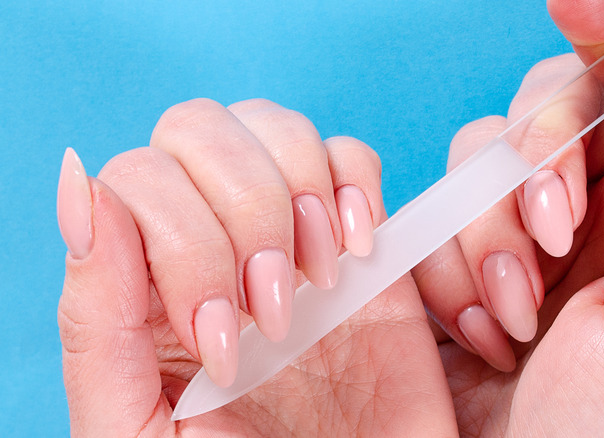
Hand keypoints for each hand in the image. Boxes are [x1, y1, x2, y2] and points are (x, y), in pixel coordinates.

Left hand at [57, 99, 456, 435]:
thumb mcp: (140, 427)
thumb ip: (96, 320)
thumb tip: (78, 187)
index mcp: (143, 285)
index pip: (134, 179)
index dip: (181, 243)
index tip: (221, 339)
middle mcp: (210, 244)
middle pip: (197, 130)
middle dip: (244, 213)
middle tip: (273, 314)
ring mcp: (287, 233)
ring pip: (271, 126)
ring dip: (298, 197)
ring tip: (317, 283)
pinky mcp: (356, 239)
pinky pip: (351, 157)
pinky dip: (355, 188)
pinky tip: (354, 255)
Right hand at [414, 0, 603, 434]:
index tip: (574, 1)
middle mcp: (593, 212)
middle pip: (553, 110)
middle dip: (538, 165)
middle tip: (551, 236)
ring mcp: (517, 234)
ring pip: (482, 164)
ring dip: (491, 243)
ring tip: (516, 321)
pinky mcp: (457, 259)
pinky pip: (437, 218)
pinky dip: (452, 273)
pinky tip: (482, 332)